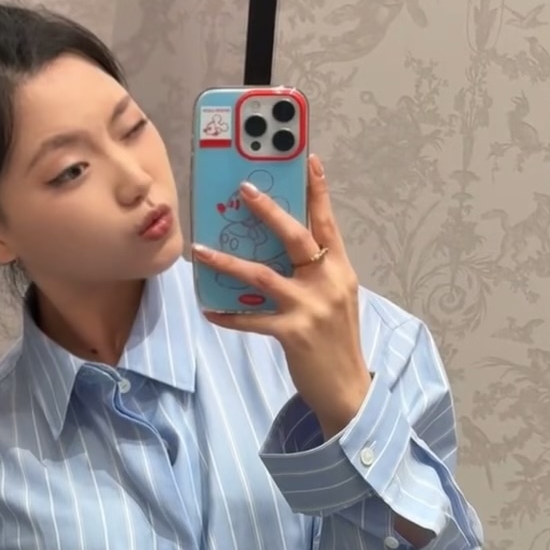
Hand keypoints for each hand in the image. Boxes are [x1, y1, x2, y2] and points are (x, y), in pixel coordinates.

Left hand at [193, 155, 371, 438]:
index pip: (328, 223)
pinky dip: (228, 316)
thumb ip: (315, 274)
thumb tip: (276, 251)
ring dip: (227, 263)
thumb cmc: (337, 342)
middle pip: (295, 237)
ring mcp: (311, 308)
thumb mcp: (335, 300)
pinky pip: (251, 320)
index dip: (318, 191)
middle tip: (243, 189)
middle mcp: (328, 283)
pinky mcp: (293, 334)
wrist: (349, 390)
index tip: (308, 159)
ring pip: (262, 276)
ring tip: (200, 251)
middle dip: (267, 210)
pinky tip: (209, 311)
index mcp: (340, 271)